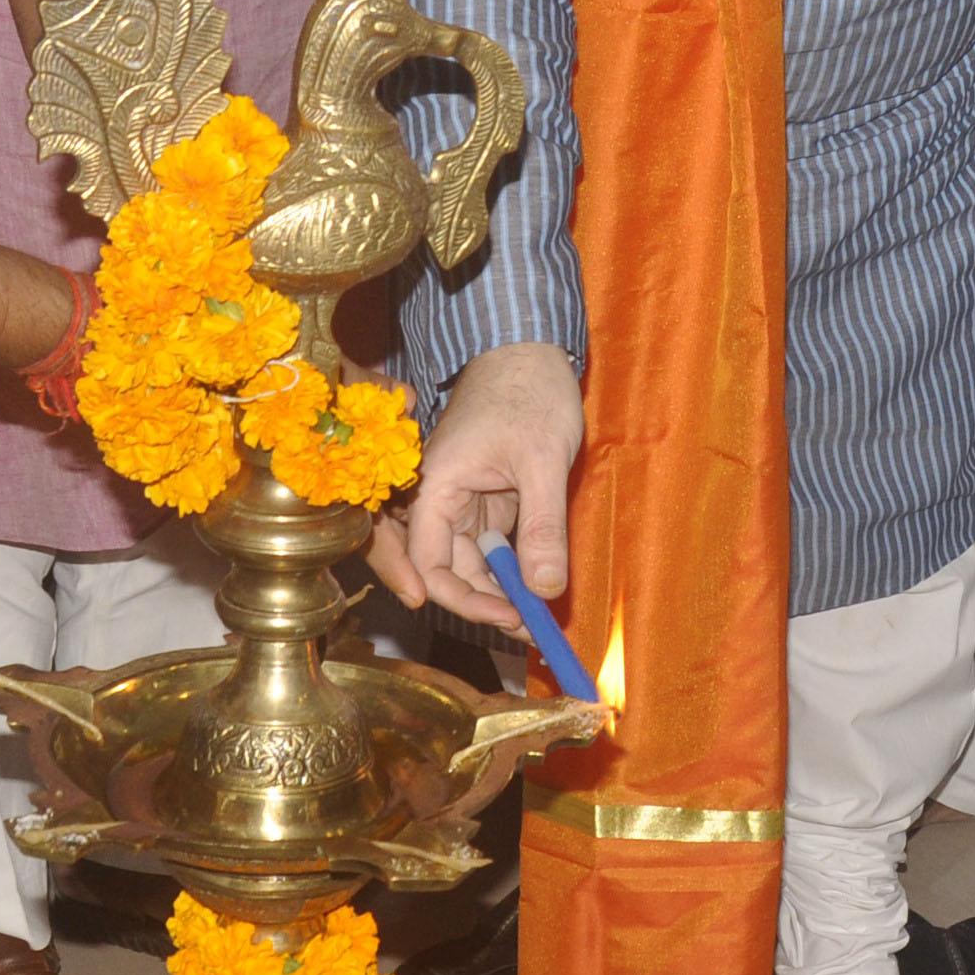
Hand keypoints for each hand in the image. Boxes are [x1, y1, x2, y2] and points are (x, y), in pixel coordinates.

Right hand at [372, 342, 579, 627]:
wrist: (533, 348)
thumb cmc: (530, 391)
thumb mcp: (542, 460)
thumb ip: (542, 525)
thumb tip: (546, 589)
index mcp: (435, 485)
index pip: (428, 560)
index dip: (458, 598)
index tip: (505, 618)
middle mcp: (440, 496)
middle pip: (446, 567)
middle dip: (482, 602)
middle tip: (528, 626)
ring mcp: (464, 498)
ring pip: (471, 560)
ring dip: (499, 588)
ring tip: (537, 612)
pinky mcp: (488, 497)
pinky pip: (491, 544)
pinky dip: (511, 566)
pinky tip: (536, 584)